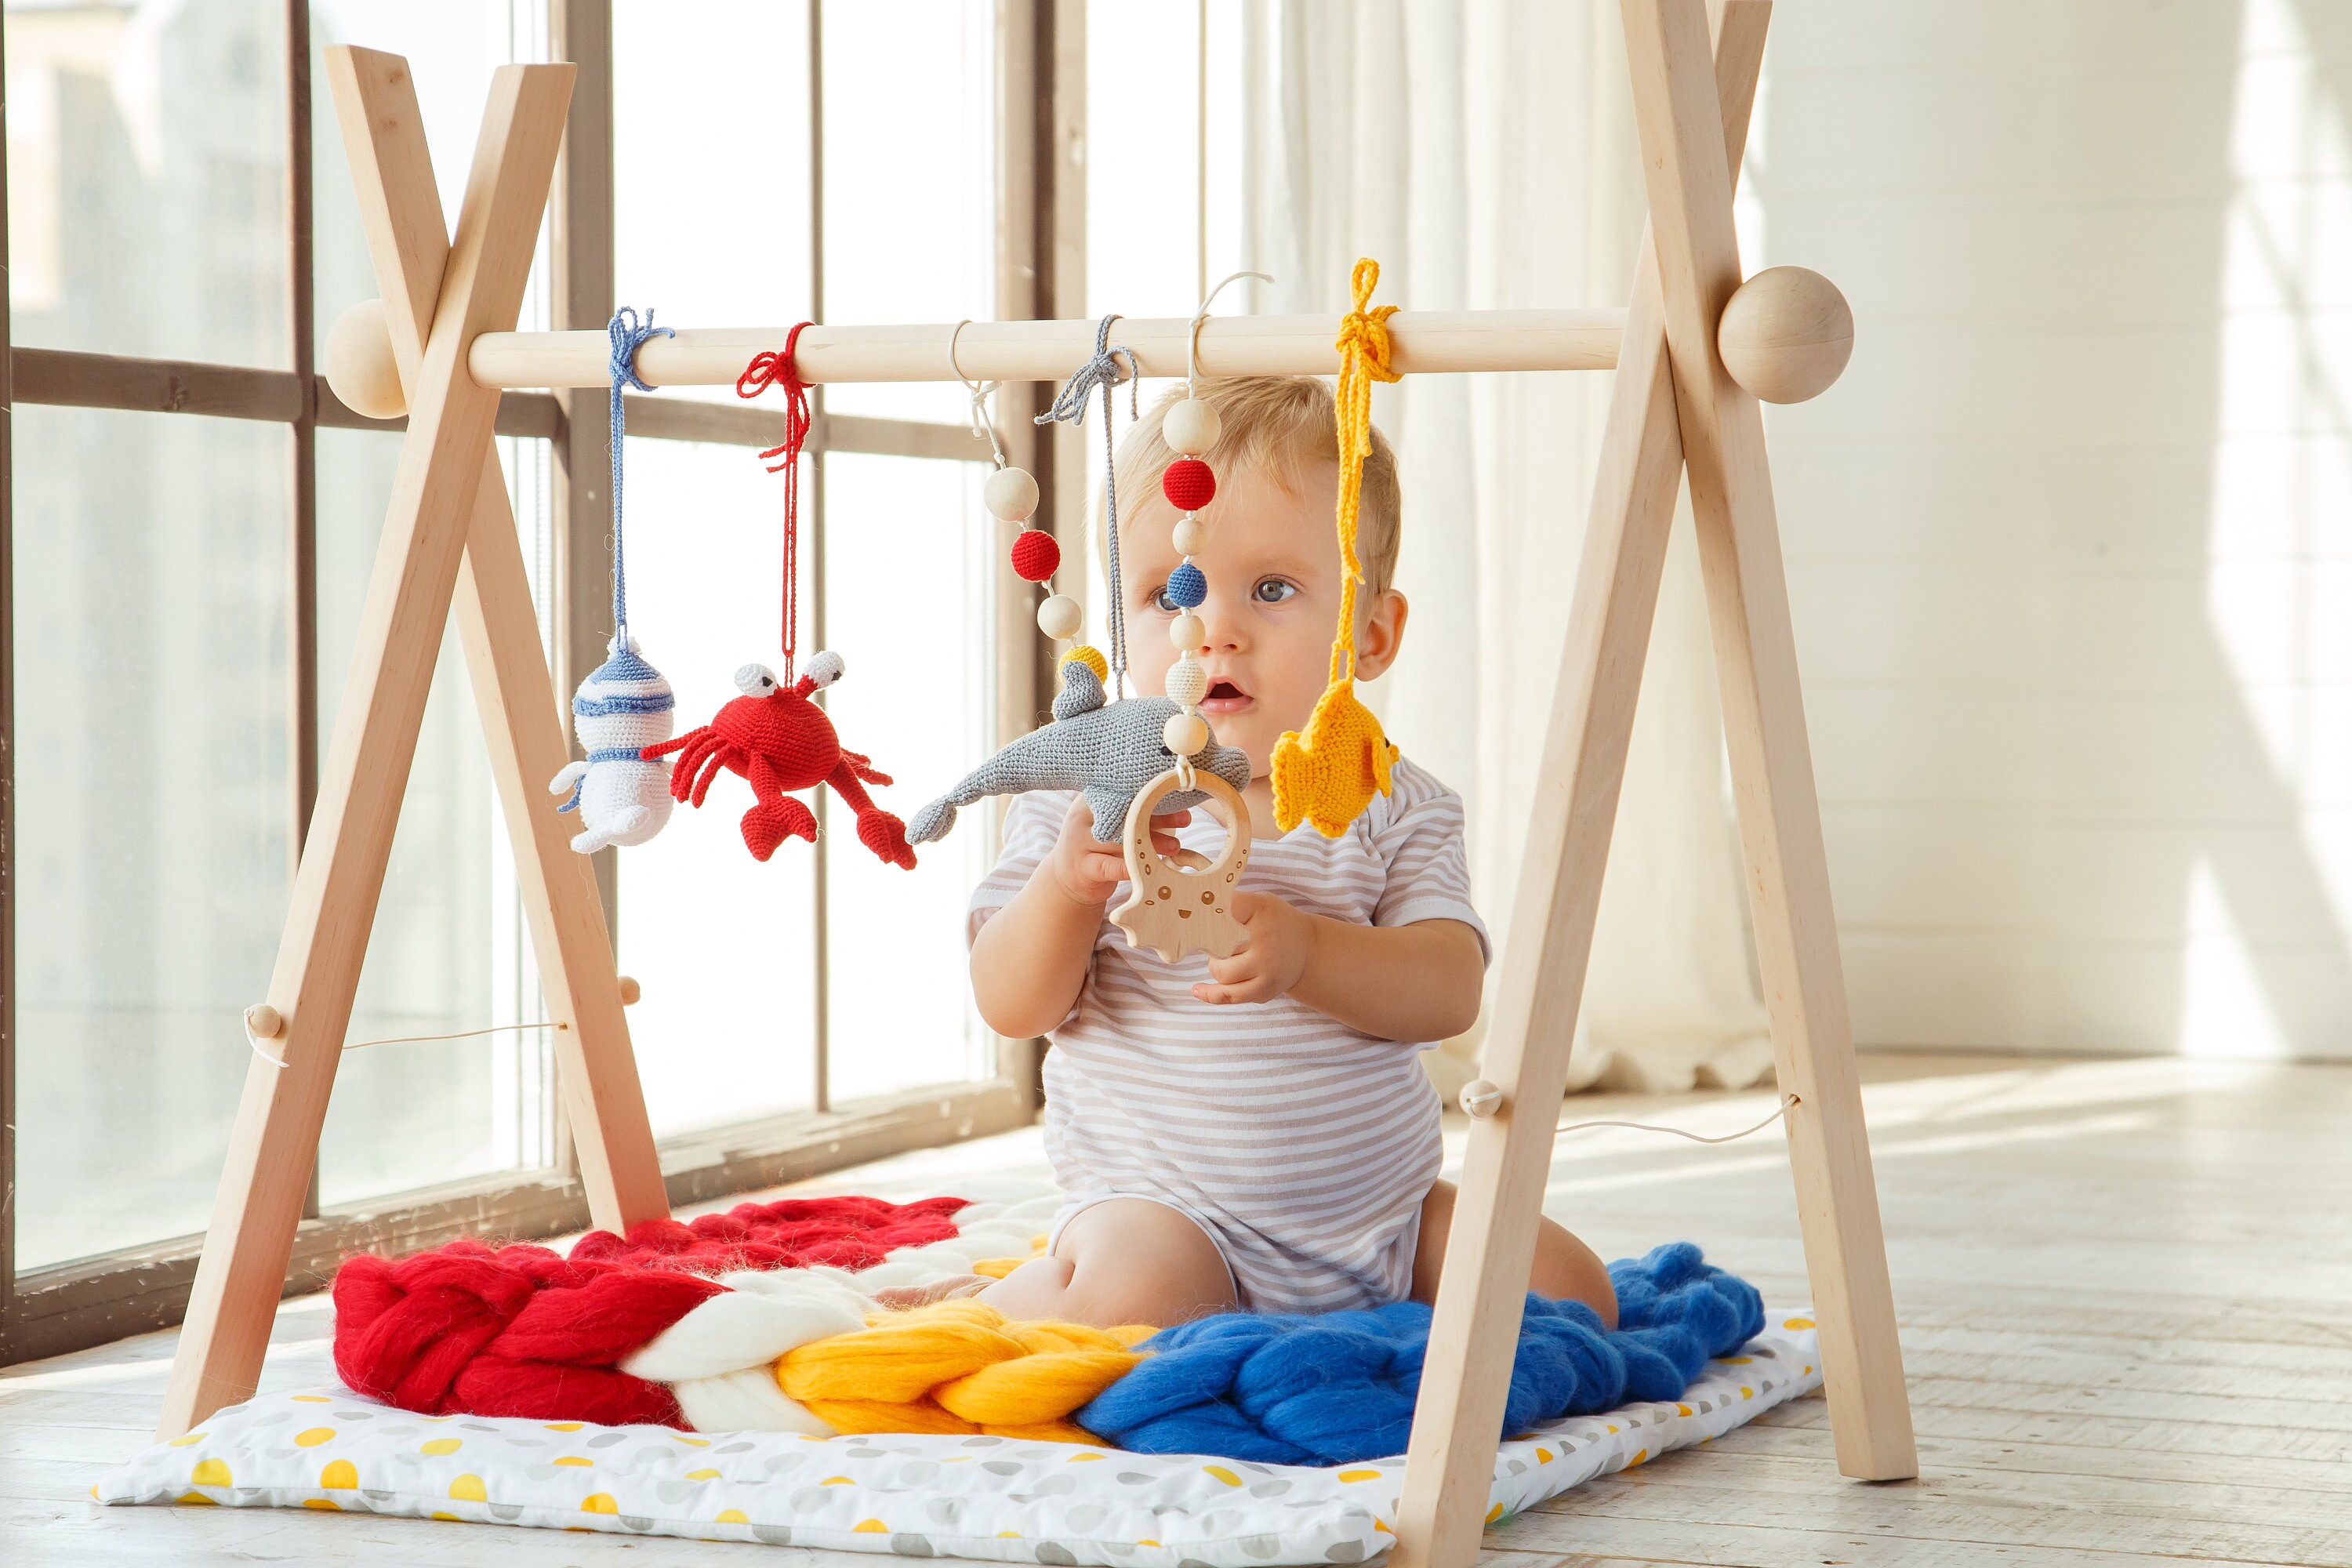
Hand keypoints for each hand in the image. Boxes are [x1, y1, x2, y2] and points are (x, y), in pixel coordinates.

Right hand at [1046, 796, 1190, 906]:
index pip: (1123, 791)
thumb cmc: (1101, 846)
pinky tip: (1146, 867)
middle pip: (1124, 814)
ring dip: (1151, 843)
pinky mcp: (1081, 867)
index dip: (1151, 793)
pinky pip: (1107, 866)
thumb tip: (1175, 799)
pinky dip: (1128, 866)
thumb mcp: (1113, 824)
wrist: (1069, 877)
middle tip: (1186, 819)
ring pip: (1119, 840)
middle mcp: (1082, 817)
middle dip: (1157, 817)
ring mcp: (1079, 842)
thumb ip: (1134, 810)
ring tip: (1175, 846)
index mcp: (1091, 799)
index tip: (1177, 794)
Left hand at [1194, 891, 1314, 1004]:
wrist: (1308, 949)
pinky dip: (1210, 994)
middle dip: (1209, 942)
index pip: (1222, 907)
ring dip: (1216, 965)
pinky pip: (1229, 995)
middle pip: (1216, 942)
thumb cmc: (1273, 922)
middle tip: (1215, 938)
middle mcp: (1265, 937)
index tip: (1190, 913)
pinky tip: (1197, 989)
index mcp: (1260, 908)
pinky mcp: (1264, 989)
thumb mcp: (1259, 902)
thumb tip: (1190, 907)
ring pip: (1219, 971)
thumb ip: (1230, 904)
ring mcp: (1266, 966)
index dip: (1204, 911)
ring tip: (1227, 956)